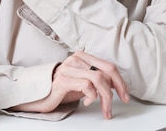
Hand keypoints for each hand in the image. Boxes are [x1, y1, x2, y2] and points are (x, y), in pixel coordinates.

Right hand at [11, 52, 129, 118]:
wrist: (40, 93)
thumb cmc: (62, 87)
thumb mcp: (84, 81)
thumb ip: (98, 79)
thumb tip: (116, 84)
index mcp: (84, 57)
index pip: (109, 66)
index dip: (120, 82)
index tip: (125, 96)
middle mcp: (77, 59)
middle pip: (107, 71)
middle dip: (117, 89)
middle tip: (120, 102)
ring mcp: (69, 68)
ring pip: (98, 79)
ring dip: (105, 98)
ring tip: (104, 109)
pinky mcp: (63, 80)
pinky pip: (86, 85)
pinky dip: (91, 96)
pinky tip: (87, 102)